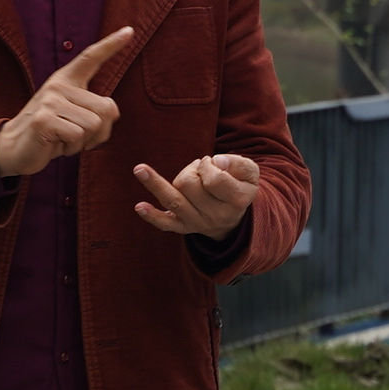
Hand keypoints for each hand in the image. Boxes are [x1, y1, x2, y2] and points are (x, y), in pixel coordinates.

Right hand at [0, 26, 132, 177]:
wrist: (14, 147)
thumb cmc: (51, 133)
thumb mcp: (74, 116)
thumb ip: (95, 110)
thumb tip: (111, 112)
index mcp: (67, 79)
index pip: (91, 57)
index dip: (111, 44)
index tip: (129, 31)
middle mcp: (59, 84)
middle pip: (107, 109)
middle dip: (100, 132)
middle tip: (76, 135)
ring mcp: (50, 100)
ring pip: (94, 125)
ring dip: (84, 142)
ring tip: (64, 139)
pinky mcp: (44, 119)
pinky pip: (78, 136)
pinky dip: (72, 148)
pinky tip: (56, 145)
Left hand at [132, 152, 261, 238]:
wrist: (233, 214)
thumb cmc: (238, 184)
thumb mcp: (249, 172)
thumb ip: (236, 162)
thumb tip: (216, 162)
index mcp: (236, 200)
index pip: (214, 178)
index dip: (209, 165)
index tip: (213, 163)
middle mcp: (217, 216)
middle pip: (188, 184)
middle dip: (191, 170)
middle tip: (201, 171)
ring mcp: (198, 223)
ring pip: (174, 199)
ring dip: (155, 183)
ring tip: (140, 169)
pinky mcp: (183, 227)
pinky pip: (165, 223)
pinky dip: (152, 216)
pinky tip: (139, 207)